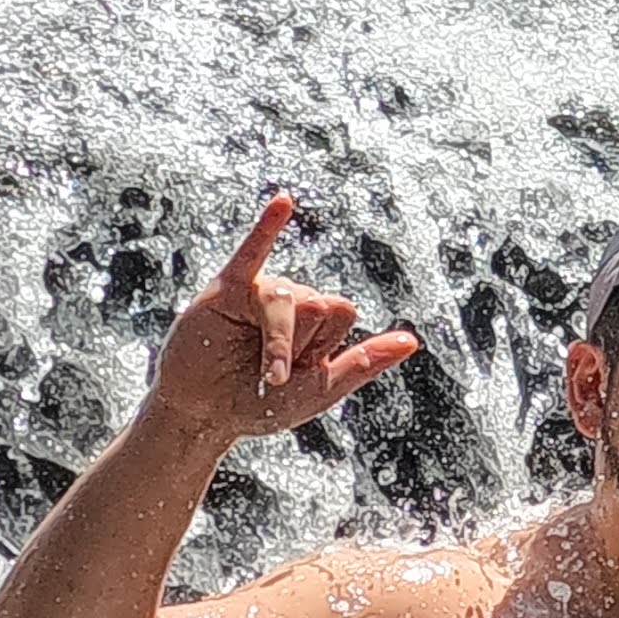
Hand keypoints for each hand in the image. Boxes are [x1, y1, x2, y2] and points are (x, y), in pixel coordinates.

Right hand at [147, 196, 422, 443]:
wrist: (206, 416)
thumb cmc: (258, 404)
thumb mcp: (319, 390)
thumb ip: (365, 363)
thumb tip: (413, 341)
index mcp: (317, 320)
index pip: (344, 309)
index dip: (326, 345)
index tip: (300, 371)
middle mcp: (292, 299)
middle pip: (322, 302)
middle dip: (300, 345)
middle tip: (271, 369)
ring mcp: (260, 292)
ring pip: (293, 298)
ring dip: (280, 344)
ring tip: (265, 372)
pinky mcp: (228, 289)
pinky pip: (251, 252)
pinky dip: (267, 226)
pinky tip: (283, 201)